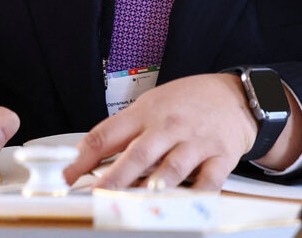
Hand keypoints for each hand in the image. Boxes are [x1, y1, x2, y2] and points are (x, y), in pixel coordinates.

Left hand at [64, 73, 256, 190]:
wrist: (235, 95)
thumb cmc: (188, 102)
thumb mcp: (151, 105)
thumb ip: (124, 131)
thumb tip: (88, 159)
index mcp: (144, 113)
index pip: (106, 135)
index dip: (83, 158)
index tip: (66, 178)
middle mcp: (168, 127)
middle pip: (137, 155)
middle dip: (115, 178)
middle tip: (97, 197)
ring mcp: (195, 142)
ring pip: (172, 168)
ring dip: (155, 185)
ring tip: (139, 201)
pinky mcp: (220, 156)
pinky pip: (209, 180)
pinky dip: (197, 196)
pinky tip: (185, 206)